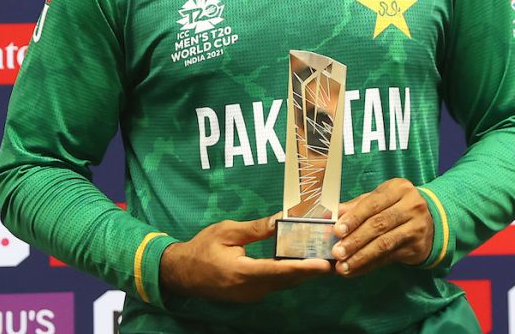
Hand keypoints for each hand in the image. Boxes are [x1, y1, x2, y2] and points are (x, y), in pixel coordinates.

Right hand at [159, 212, 331, 302]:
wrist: (181, 273)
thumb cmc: (202, 248)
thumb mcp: (227, 232)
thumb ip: (255, 229)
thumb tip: (280, 220)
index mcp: (242, 272)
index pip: (278, 271)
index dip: (303, 268)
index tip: (322, 265)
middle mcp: (250, 289)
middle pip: (286, 280)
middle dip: (310, 270)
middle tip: (333, 257)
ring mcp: (250, 295)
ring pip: (283, 284)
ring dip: (302, 273)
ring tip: (322, 258)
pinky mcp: (250, 294)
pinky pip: (275, 285)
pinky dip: (289, 275)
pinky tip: (300, 263)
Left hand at [330, 178, 433, 276]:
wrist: (432, 222)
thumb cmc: (397, 207)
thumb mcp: (381, 199)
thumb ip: (358, 205)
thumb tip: (334, 213)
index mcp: (398, 188)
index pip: (373, 203)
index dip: (354, 218)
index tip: (336, 231)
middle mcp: (411, 206)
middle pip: (378, 224)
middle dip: (355, 240)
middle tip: (337, 252)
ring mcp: (416, 227)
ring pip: (384, 243)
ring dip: (361, 256)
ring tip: (343, 266)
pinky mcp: (417, 247)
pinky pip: (389, 257)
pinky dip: (370, 265)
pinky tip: (355, 270)